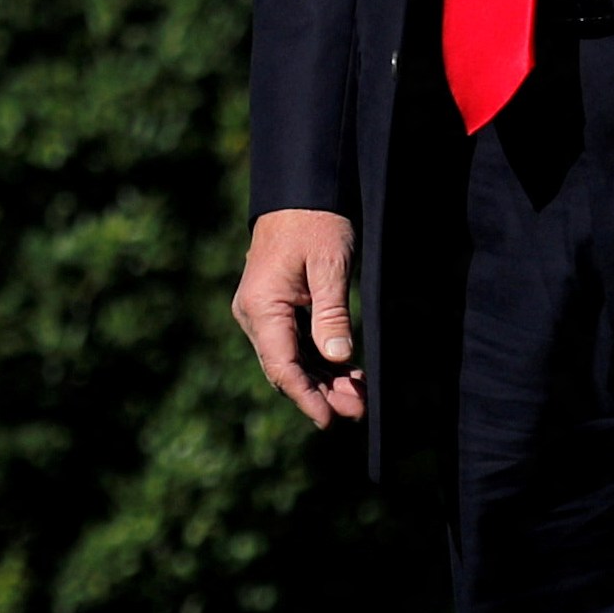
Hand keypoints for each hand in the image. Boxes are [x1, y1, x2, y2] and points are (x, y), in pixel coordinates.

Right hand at [231, 209, 364, 428]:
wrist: (299, 192)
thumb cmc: (315, 222)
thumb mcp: (329, 265)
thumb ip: (332, 313)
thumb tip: (337, 357)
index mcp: (261, 307)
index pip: (282, 365)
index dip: (306, 397)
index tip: (329, 420)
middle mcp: (255, 315)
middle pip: (286, 369)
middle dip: (321, 393)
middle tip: (358, 411)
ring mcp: (263, 314)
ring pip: (291, 360)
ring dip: (323, 380)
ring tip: (358, 396)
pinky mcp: (277, 310)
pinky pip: (295, 345)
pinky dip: (320, 361)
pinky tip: (347, 372)